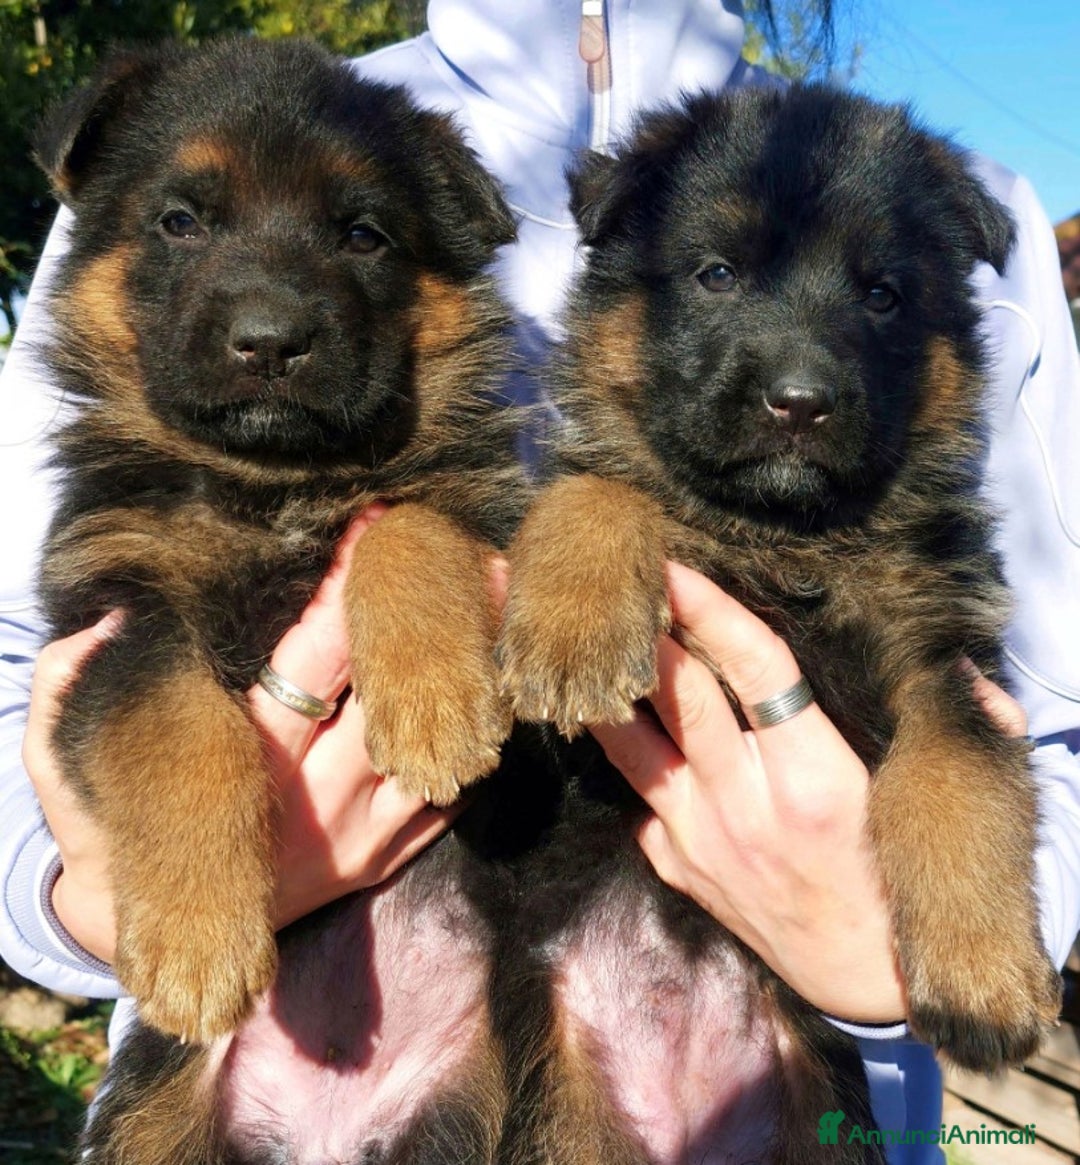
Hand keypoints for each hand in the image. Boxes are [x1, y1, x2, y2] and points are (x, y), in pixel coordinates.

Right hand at [23, 509, 460, 964]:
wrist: (153, 935)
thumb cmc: (118, 827)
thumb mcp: (69, 762)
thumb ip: (72, 688)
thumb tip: (104, 622)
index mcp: (245, 760)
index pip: (306, 661)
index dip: (341, 593)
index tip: (370, 528)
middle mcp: (312, 797)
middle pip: (385, 694)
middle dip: (424, 623)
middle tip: (465, 552)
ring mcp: (357, 836)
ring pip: (430, 745)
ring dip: (468, 679)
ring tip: (501, 603)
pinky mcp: (381, 861)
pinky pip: (446, 803)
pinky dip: (473, 747)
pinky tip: (498, 692)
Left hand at [589, 562, 1028, 1023]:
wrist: (858, 974)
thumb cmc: (885, 867)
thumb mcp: (905, 795)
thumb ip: (922, 724)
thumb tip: (956, 664)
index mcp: (813, 778)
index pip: (753, 670)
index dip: (710, 609)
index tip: (673, 566)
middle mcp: (746, 806)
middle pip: (679, 699)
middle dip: (640, 633)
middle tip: (602, 583)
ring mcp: (698, 840)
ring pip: (629, 744)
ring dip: (599, 686)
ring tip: (565, 640)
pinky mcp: (669, 864)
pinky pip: (635, 793)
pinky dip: (623, 750)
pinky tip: (592, 711)